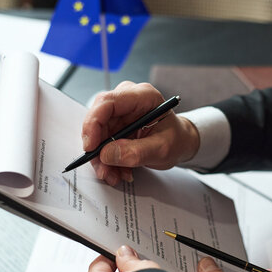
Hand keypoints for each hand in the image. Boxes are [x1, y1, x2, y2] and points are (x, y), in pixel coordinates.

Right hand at [82, 81, 199, 185]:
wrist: (180, 143)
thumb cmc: (177, 139)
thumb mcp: (162, 149)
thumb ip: (136, 152)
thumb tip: (107, 154)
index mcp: (143, 96)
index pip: (107, 102)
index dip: (93, 123)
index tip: (91, 147)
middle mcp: (128, 100)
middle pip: (98, 120)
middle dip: (98, 149)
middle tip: (104, 170)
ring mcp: (120, 112)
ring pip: (97, 135)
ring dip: (103, 159)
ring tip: (116, 175)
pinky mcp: (115, 125)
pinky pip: (102, 143)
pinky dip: (107, 160)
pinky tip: (119, 171)